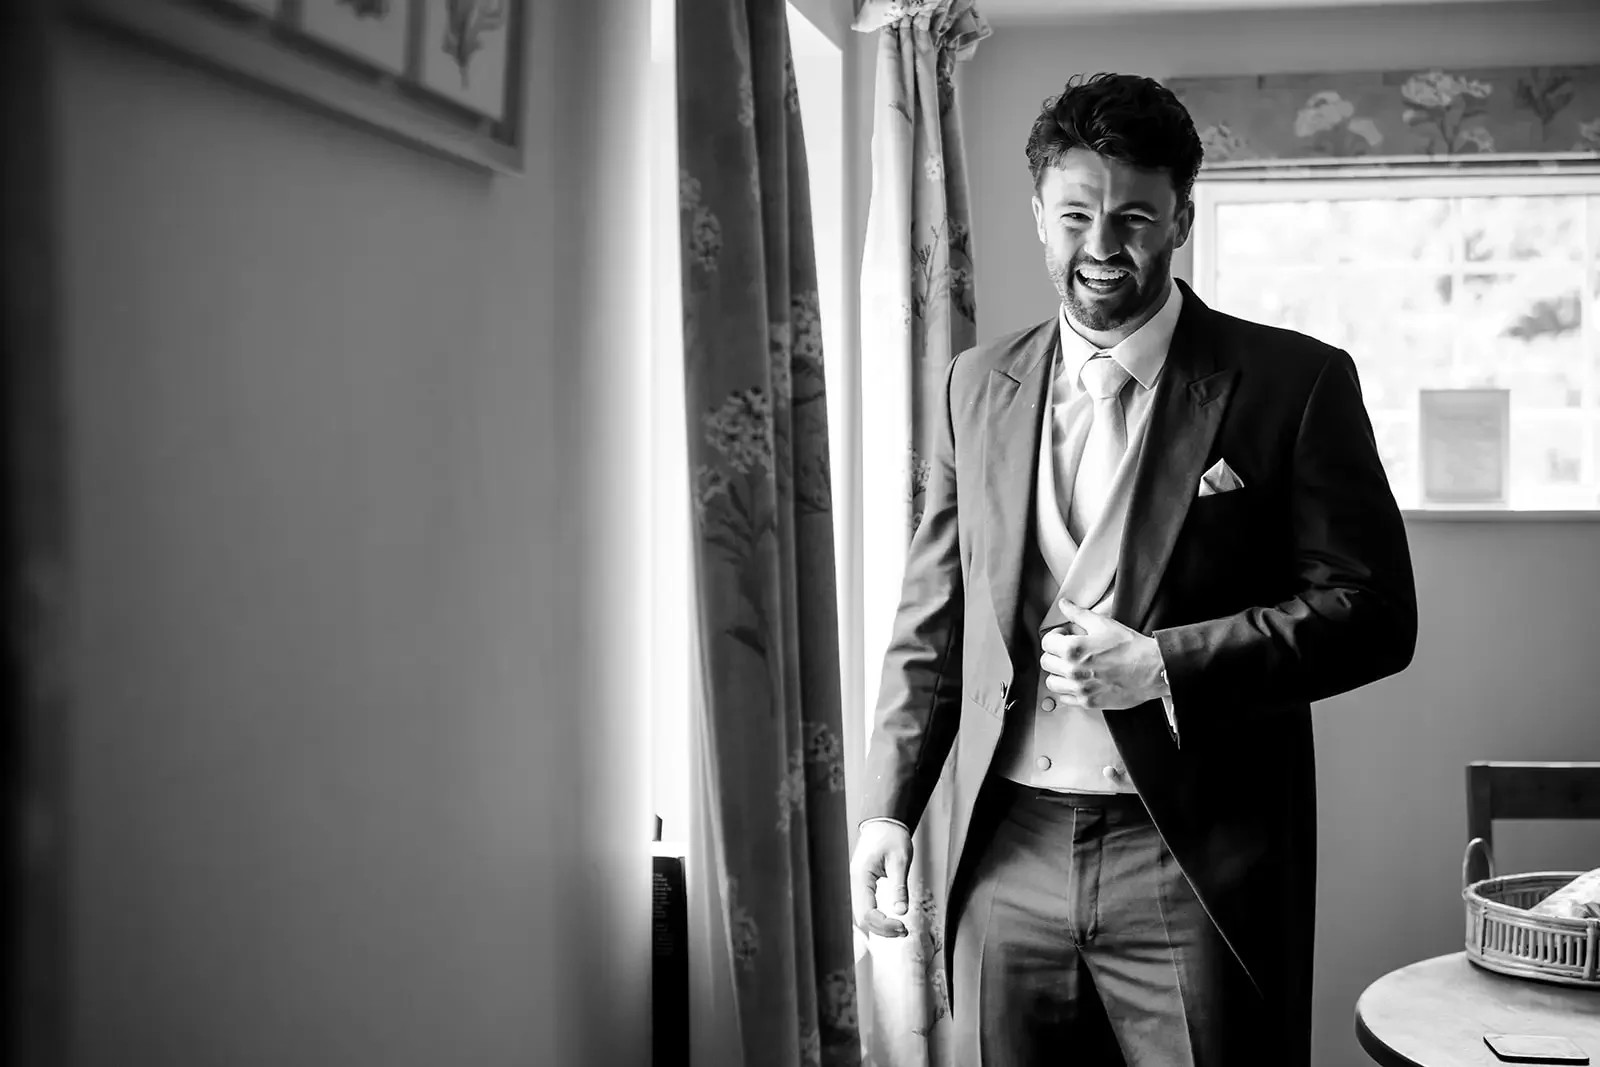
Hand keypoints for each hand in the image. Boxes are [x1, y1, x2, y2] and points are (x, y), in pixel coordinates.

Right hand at [850, 821, 912, 937]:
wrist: (884, 823)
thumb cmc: (892, 837)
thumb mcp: (900, 861)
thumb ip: (899, 887)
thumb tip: (901, 911)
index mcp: (860, 876)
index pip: (867, 912)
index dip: (884, 925)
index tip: (902, 926)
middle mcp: (854, 883)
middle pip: (862, 918)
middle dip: (882, 929)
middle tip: (904, 931)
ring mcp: (856, 884)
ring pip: (862, 915)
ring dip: (879, 926)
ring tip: (900, 928)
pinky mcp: (861, 885)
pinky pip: (865, 908)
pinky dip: (876, 918)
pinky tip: (890, 921)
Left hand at [1039, 599, 1168, 711]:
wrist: (1153, 670)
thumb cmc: (1131, 648)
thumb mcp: (1103, 624)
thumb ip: (1079, 614)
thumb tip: (1065, 605)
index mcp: (1073, 649)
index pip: (1046, 642)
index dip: (1055, 636)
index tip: (1063, 636)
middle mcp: (1073, 671)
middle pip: (1046, 662)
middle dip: (1055, 654)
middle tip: (1067, 651)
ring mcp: (1080, 688)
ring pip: (1051, 682)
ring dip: (1058, 673)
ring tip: (1071, 667)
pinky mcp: (1088, 702)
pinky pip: (1064, 698)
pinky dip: (1068, 690)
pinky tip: (1079, 681)